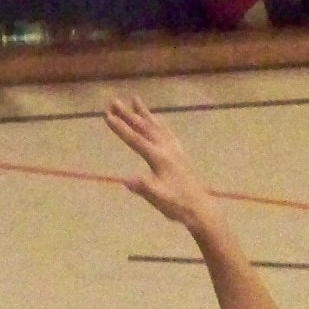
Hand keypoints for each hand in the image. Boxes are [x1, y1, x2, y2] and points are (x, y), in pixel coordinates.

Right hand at [104, 94, 217, 233]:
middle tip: (113, 101)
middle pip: (145, 127)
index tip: (107, 116)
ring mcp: (175, 149)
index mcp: (160, 159)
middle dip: (128, 114)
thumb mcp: (159, 199)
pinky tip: (156, 119)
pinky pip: (167, 131)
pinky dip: (159, 122)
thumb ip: (144, 188)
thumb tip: (127, 181)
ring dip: (144, 113)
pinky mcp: (180, 153)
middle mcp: (167, 149)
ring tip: (134, 99)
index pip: (136, 140)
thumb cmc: (177, 205)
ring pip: (156, 126)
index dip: (121, 128)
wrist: (201, 209)